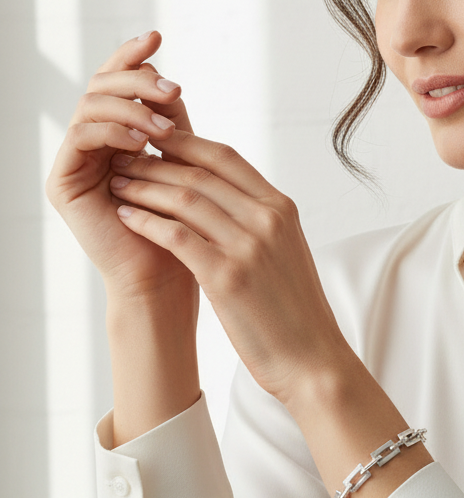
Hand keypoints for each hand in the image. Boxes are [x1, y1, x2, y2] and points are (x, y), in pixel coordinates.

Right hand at [46, 32, 198, 302]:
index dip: (132, 56)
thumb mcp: (183, 163)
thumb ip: (172, 125)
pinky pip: (81, 137)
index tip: (157, 36)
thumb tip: (172, 83)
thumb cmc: (185, 223)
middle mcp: (91, 143)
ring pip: (90, 105)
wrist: (170, 275)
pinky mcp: (63, 182)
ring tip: (165, 121)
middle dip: (135, 77)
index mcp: (117, 133)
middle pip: (99, 85)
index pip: (117, 82)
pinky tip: (144, 139)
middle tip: (170, 86)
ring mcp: (74, 161)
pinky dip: (114, 130)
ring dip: (131, 105)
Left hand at [105, 130, 352, 402]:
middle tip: (123, 158)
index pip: (226, 157)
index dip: (186, 142)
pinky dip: (147, 222)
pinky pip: (176, 236)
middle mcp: (267, 219)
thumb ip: (258, 221)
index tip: (154, 139)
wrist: (311, 357)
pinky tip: (127, 218)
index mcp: (281, 208)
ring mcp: (249, 246)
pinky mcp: (228, 277)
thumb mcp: (284, 251)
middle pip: (200, 173)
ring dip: (144, 187)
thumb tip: (220, 198)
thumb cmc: (294, 309)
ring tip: (117, 184)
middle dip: (154, 161)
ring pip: (185, 198)